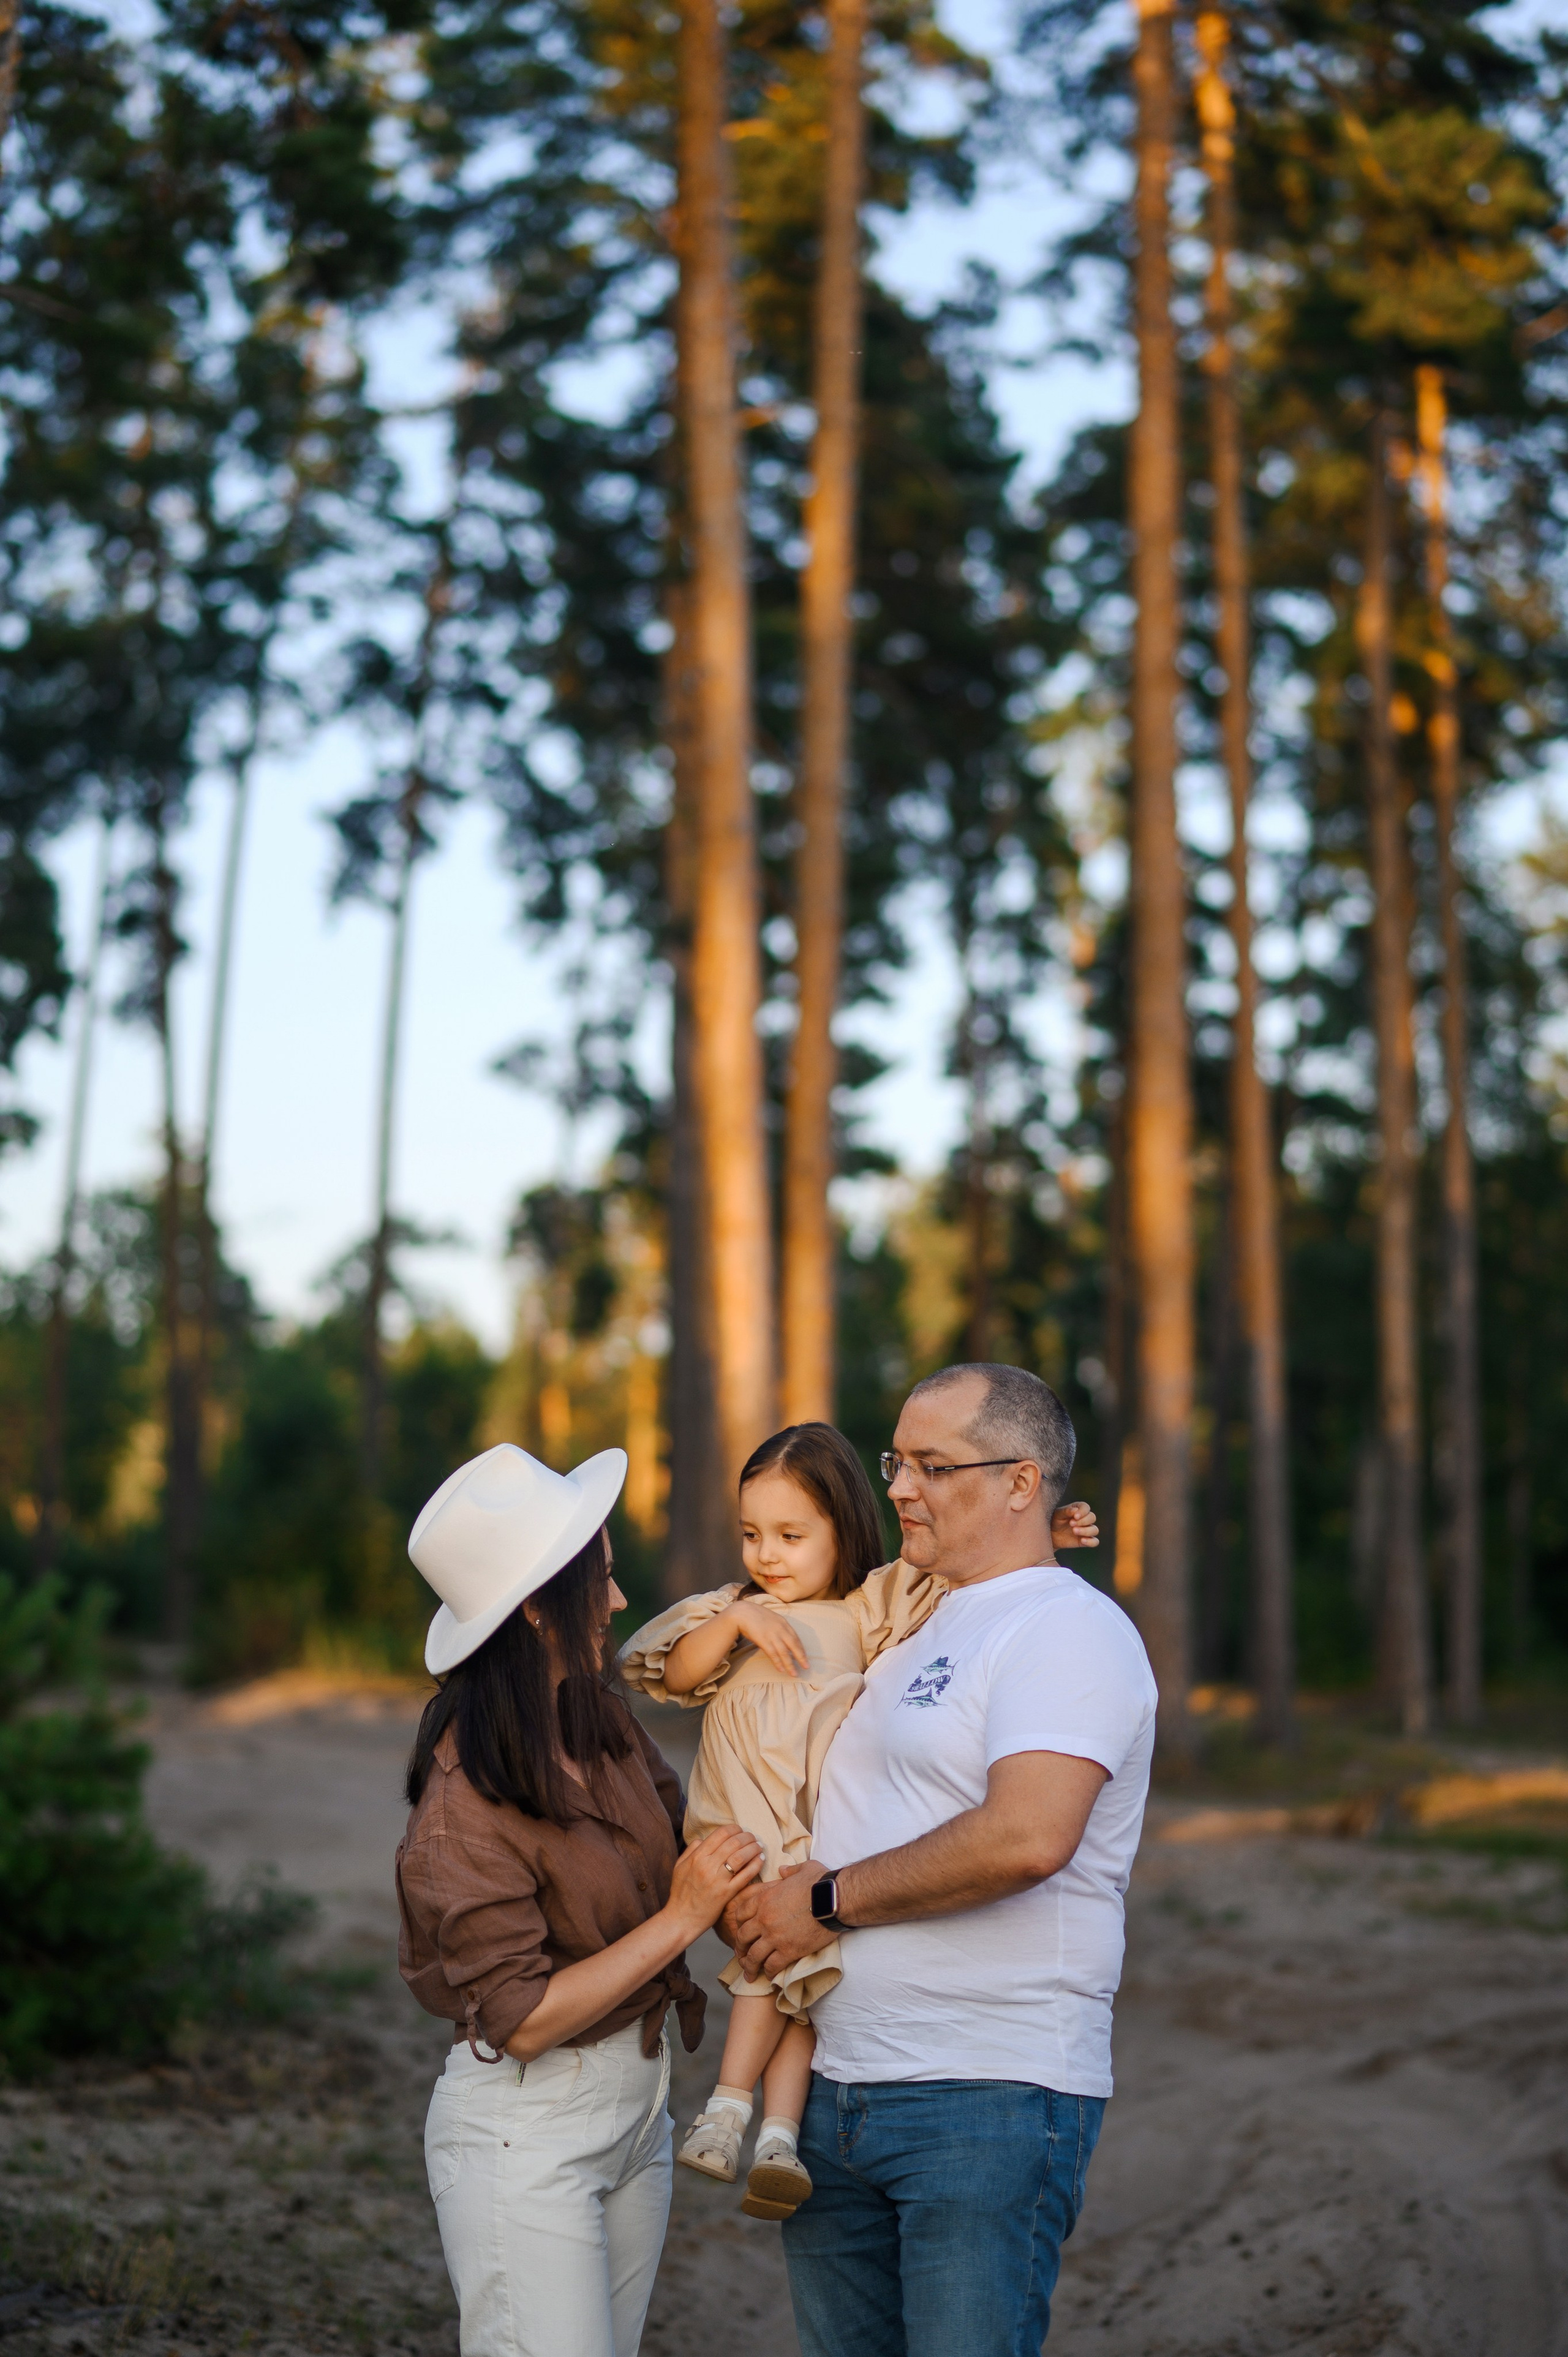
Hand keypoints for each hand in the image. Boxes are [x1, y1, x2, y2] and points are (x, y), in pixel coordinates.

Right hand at [664, 1826, 763, 1941]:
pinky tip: (760, 1859)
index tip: (741, 1831)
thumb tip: (704, 1838)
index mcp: (697, 1856)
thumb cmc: (680, 1893)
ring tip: (759, 1846)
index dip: (735, 1828)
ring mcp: (717, 1880)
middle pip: (734, 1842)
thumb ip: (691, 1850)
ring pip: (741, 1856)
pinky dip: (755, 1865)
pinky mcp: (726, 1893)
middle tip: (753, 1837)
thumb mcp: (680, 1867)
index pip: (721, 1833)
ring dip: (753, 1848)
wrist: (681, 1919)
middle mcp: (707, 1865)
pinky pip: (745, 1875)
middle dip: (747, 1836)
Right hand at [728, 1598, 808, 1676]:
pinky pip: (773, 1654)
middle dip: (801, 1657)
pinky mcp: (763, 1640)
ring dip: (790, 1664)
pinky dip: (778, 1662)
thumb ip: (778, 1626)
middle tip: (806, 1667)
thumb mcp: (771, 1617)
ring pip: (784, 1652)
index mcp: (783, 1622)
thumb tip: (783, 1637)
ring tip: (794, 1674)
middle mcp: (780, 1629)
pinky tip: (781, 1669)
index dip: (801, 1649)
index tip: (805, 1657)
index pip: (796, 1638)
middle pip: (794, 1645)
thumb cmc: (755, 1615)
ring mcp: (772, 1635)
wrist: (742, 1612)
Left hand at [729, 1860, 823, 1980]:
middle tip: (741, 1955)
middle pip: (742, 1937)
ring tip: (749, 1974)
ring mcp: (775, 1936)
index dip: (739, 1923)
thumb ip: (789, 1871)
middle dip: (740, 1947)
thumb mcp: (803, 1869)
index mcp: (765, 1898)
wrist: (835, 1900)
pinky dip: (768, 1973)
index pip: (741, 1913)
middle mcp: (765, 1919)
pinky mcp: (789, 1951)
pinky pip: (772, 1965)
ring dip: (750, 1966)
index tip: (742, 1930)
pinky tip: (769, 1976)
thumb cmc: (820, 1882)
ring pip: (754, 1956)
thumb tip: (782, 1870)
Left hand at [1051, 1499, 1098, 1550]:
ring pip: (1095, 1530)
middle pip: (1092, 1517)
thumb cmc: (1054, 1521)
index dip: (1082, 1512)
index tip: (1075, 1516)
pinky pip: (1095, 1542)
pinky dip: (1091, 1541)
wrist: (1051, 1535)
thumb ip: (1066, 1511)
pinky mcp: (1086, 1540)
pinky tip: (1082, 1540)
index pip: (1086, 1507)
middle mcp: (1085, 1519)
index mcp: (1078, 1509)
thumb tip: (1075, 1510)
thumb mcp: (1057, 1515)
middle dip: (1083, 1521)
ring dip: (1086, 1530)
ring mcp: (1086, 1530)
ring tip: (1074, 1531)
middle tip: (1071, 1524)